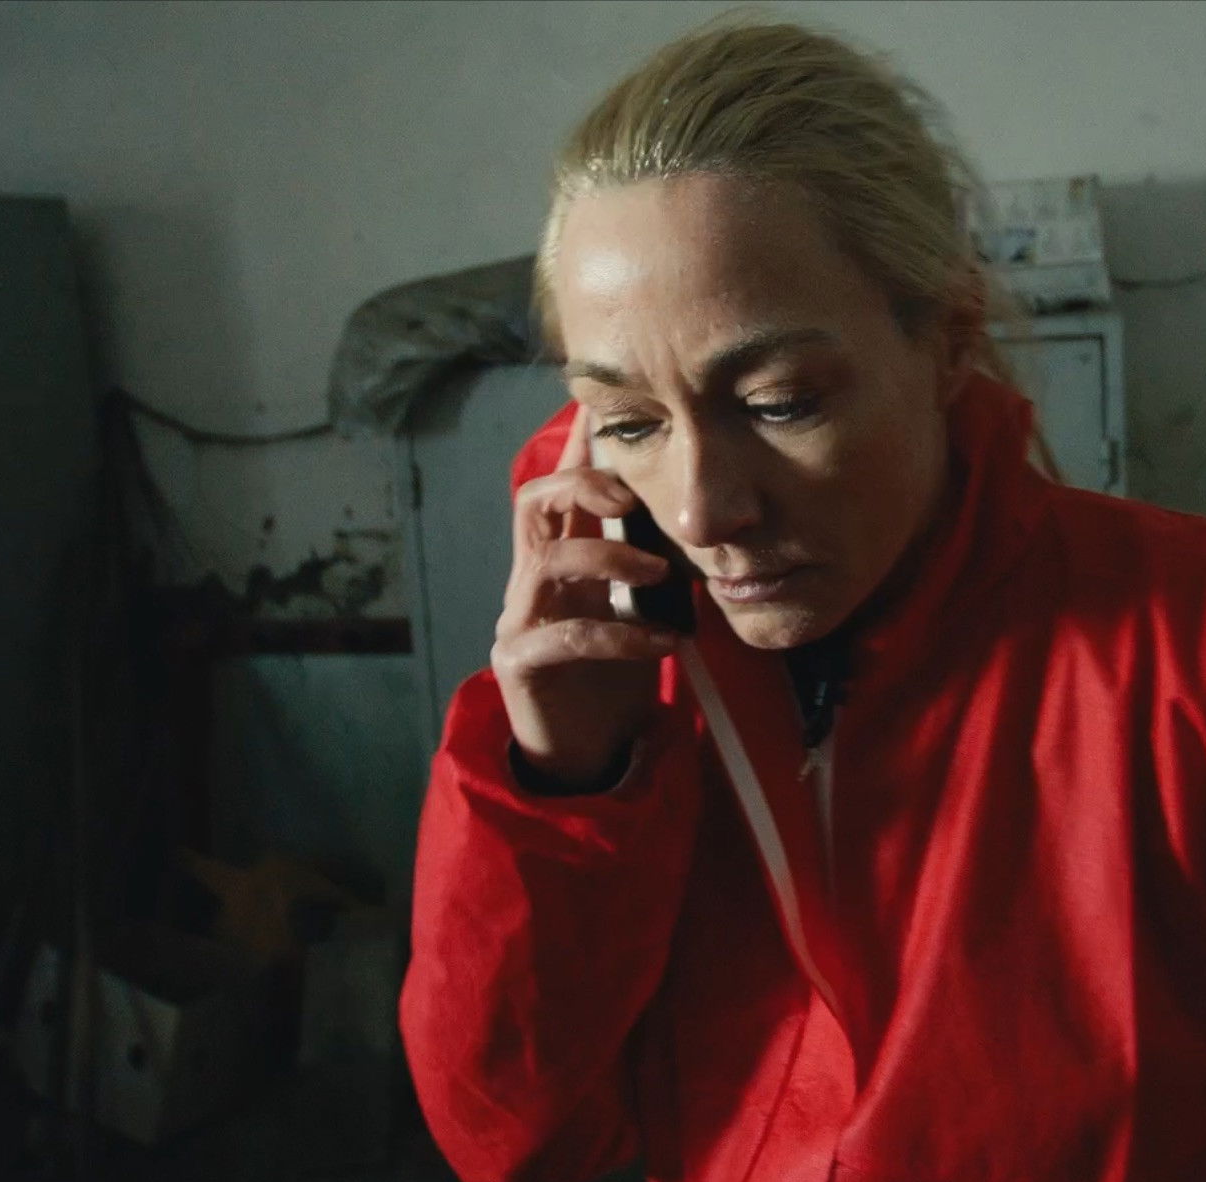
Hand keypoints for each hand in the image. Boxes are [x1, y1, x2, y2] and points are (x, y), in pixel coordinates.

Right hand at [493, 408, 679, 788]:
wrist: (585, 750)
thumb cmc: (611, 674)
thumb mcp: (634, 605)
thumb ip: (644, 558)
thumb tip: (685, 510)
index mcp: (558, 559)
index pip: (561, 488)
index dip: (579, 447)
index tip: (606, 408)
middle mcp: (531, 581)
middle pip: (533, 503)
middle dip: (582, 486)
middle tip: (634, 496)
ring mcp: (520, 621)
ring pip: (545, 561)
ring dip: (608, 556)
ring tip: (660, 572)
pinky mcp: (522, 665)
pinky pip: (564, 637)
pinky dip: (620, 635)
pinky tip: (663, 642)